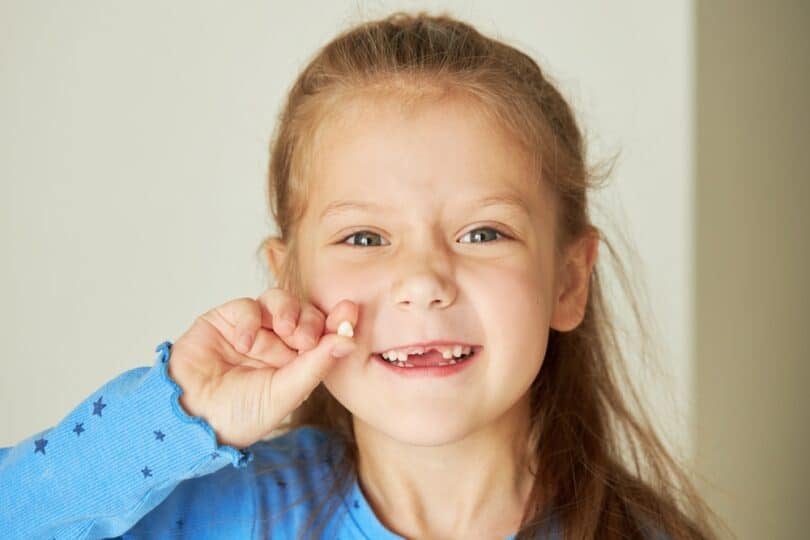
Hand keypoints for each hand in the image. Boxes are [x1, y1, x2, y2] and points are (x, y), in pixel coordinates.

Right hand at [167, 287, 356, 447]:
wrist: (191, 419)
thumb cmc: (238, 416)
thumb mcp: (284, 394)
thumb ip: (315, 366)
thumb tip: (348, 341)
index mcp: (297, 363)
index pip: (324, 335)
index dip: (338, 321)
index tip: (350, 312)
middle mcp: (277, 343)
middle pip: (305, 314)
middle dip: (311, 321)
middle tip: (306, 339)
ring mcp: (253, 329)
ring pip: (280, 302)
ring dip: (288, 311)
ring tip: (285, 331)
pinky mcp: (226, 320)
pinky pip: (247, 306)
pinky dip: (250, 320)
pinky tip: (245, 343)